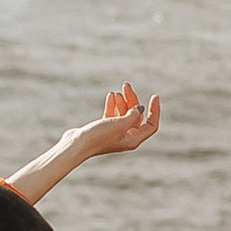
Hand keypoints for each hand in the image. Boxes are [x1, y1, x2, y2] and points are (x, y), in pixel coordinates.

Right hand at [3, 83, 163, 208]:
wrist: (76, 144)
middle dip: (133, 100)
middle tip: (126, 86)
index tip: (154, 96)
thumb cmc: (98, 136)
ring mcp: (114, 134)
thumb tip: (140, 108)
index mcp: (133, 140)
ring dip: (122, 102)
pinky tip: (110, 96)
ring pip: (124, 115)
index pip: (151, 125)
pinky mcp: (103, 130)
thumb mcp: (119, 124)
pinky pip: (113, 115)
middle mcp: (126, 138)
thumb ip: (132, 115)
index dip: (155, 110)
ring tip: (117, 92)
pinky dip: (113, 106)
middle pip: (137, 116)